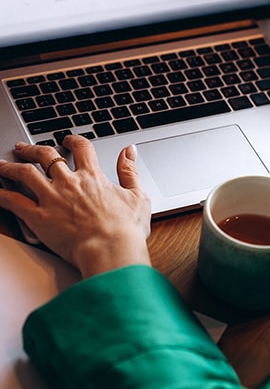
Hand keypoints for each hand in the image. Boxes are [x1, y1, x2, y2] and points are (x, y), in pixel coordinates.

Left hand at [0, 135, 151, 278]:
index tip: (67, 139)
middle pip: (46, 156)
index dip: (72, 140)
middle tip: (25, 147)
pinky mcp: (38, 217)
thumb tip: (130, 150)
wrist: (111, 250)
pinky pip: (13, 201)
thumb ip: (130, 171)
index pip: (81, 148)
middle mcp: (69, 183)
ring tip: (3, 164)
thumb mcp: (138, 196)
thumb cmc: (126, 229)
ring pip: (24, 173)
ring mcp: (51, 198)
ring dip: (10, 166)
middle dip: (33, 148)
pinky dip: (1, 195)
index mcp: (93, 177)